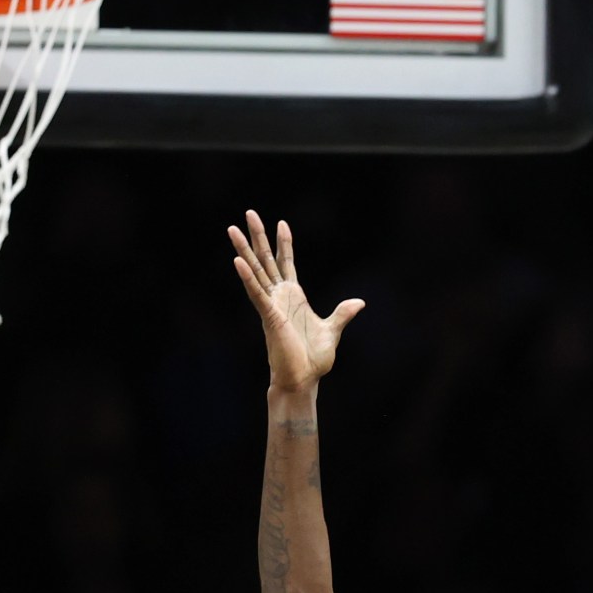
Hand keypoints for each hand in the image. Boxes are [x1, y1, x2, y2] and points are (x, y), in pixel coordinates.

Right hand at [228, 211, 364, 393]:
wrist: (304, 379)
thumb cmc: (313, 359)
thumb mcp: (333, 330)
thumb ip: (343, 314)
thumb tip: (359, 302)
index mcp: (294, 297)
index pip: (287, 264)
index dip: (284, 244)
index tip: (281, 223)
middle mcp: (279, 297)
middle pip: (266, 260)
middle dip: (258, 237)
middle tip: (249, 213)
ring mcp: (272, 305)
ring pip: (256, 271)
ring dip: (244, 250)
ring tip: (233, 228)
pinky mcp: (268, 316)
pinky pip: (256, 293)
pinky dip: (247, 277)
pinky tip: (238, 260)